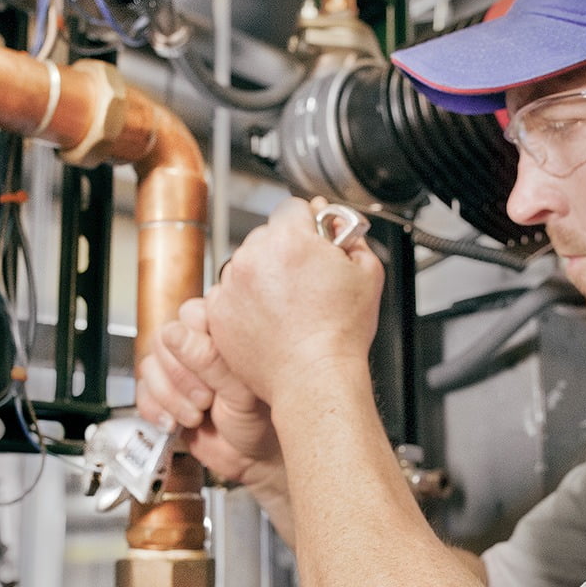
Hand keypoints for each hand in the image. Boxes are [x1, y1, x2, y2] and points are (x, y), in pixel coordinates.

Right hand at [138, 295, 281, 488]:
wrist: (251, 458)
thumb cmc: (260, 420)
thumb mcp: (241, 392)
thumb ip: (211, 361)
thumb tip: (175, 333)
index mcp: (223, 333)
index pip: (190, 315)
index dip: (194, 346)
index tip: (211, 376)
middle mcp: (197, 345)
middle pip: (164, 341)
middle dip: (182, 379)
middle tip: (206, 400)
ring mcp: (178, 368)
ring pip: (149, 366)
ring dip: (170, 398)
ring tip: (196, 416)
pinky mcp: (163, 391)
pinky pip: (141, 392)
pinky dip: (156, 411)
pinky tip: (176, 423)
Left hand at [204, 197, 384, 409]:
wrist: (313, 378)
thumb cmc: (340, 334)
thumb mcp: (367, 273)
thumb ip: (352, 238)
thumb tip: (338, 227)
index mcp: (289, 240)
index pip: (292, 208)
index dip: (308, 224)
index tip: (314, 241)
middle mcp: (253, 257)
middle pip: (266, 236)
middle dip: (284, 251)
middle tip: (305, 281)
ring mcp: (231, 285)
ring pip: (246, 264)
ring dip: (262, 276)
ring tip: (287, 306)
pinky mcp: (217, 312)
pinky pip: (229, 294)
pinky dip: (244, 303)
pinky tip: (269, 320)